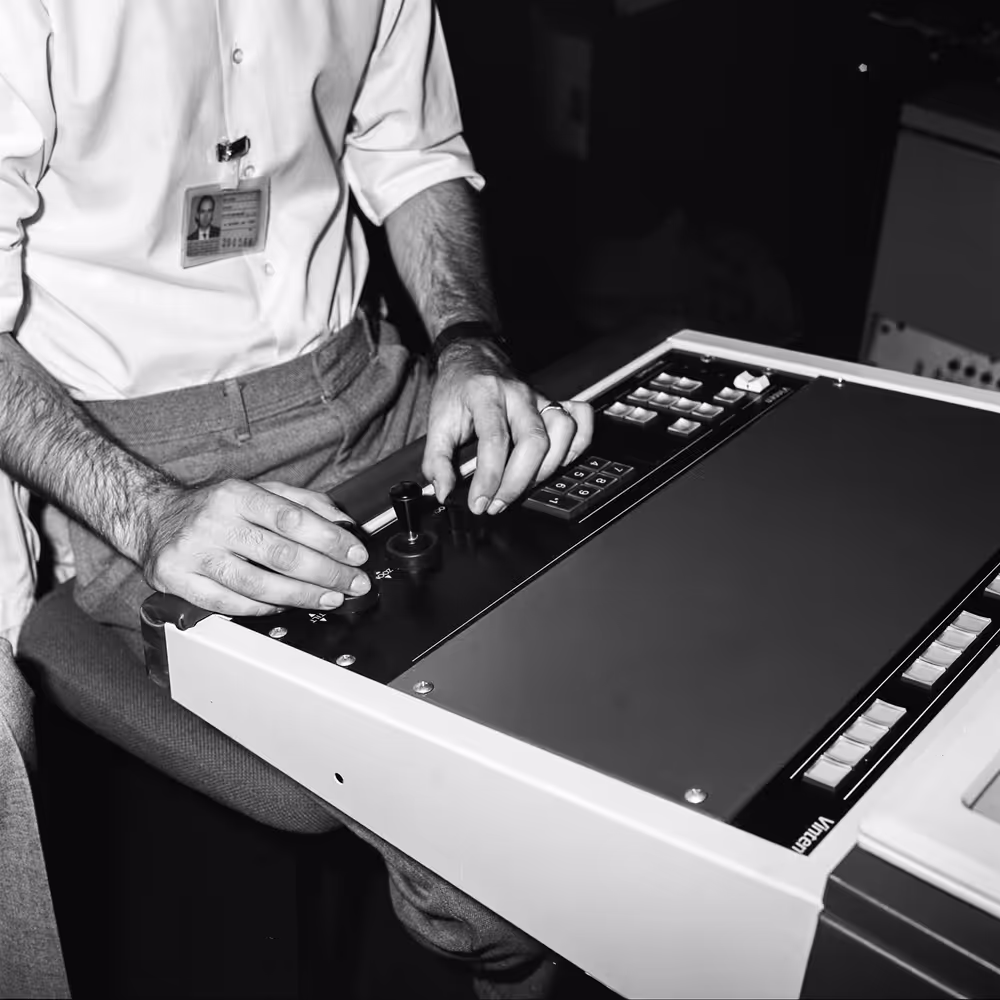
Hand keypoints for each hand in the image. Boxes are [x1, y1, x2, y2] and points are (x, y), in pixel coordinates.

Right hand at [141, 480, 370, 615]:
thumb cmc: (215, 508)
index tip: (355, 554)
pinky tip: (285, 607)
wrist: (154, 518)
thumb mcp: (258, 492)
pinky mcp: (178, 581)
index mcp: (236, 495)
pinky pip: (229, 604)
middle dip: (326, 573)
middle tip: (352, 582)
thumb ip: (303, 503)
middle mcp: (214, 522)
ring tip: (329, 598)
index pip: (292, 518)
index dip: (329, 539)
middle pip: (280, 554)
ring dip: (301, 596)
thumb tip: (343, 523)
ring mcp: (194, 554)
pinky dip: (263, 609)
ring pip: (257, 584)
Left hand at [422, 341, 593, 512]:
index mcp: (485, 394)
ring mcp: (540, 398)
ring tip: (525, 487)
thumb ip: (436, 460)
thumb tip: (443, 491)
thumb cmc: (457, 390)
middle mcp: (518, 394)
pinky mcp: (553, 403)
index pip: (495, 439)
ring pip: (563, 431)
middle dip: (519, 481)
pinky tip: (557, 463)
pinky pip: (580, 419)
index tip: (480, 503)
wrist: (473, 358)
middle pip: (534, 440)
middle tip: (499, 503)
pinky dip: (577, 445)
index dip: (489, 478)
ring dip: (548, 468)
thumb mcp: (436, 423)